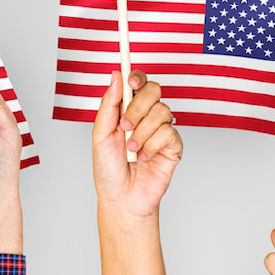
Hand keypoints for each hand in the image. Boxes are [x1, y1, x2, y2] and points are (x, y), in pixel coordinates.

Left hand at [91, 70, 182, 224]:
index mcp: (128, 110)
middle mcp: (146, 117)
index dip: (137, 77)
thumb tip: (116, 76)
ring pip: (162, 111)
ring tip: (132, 149)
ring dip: (142, 132)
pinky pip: (169, 132)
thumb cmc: (108, 169)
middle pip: (154, 91)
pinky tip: (145, 158)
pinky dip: (152, 145)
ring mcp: (161, 130)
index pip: (138, 83)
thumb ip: (109, 104)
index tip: (131, 81)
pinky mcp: (173, 145)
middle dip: (137, 107)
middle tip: (125, 125)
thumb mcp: (100, 134)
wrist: (121, 198)